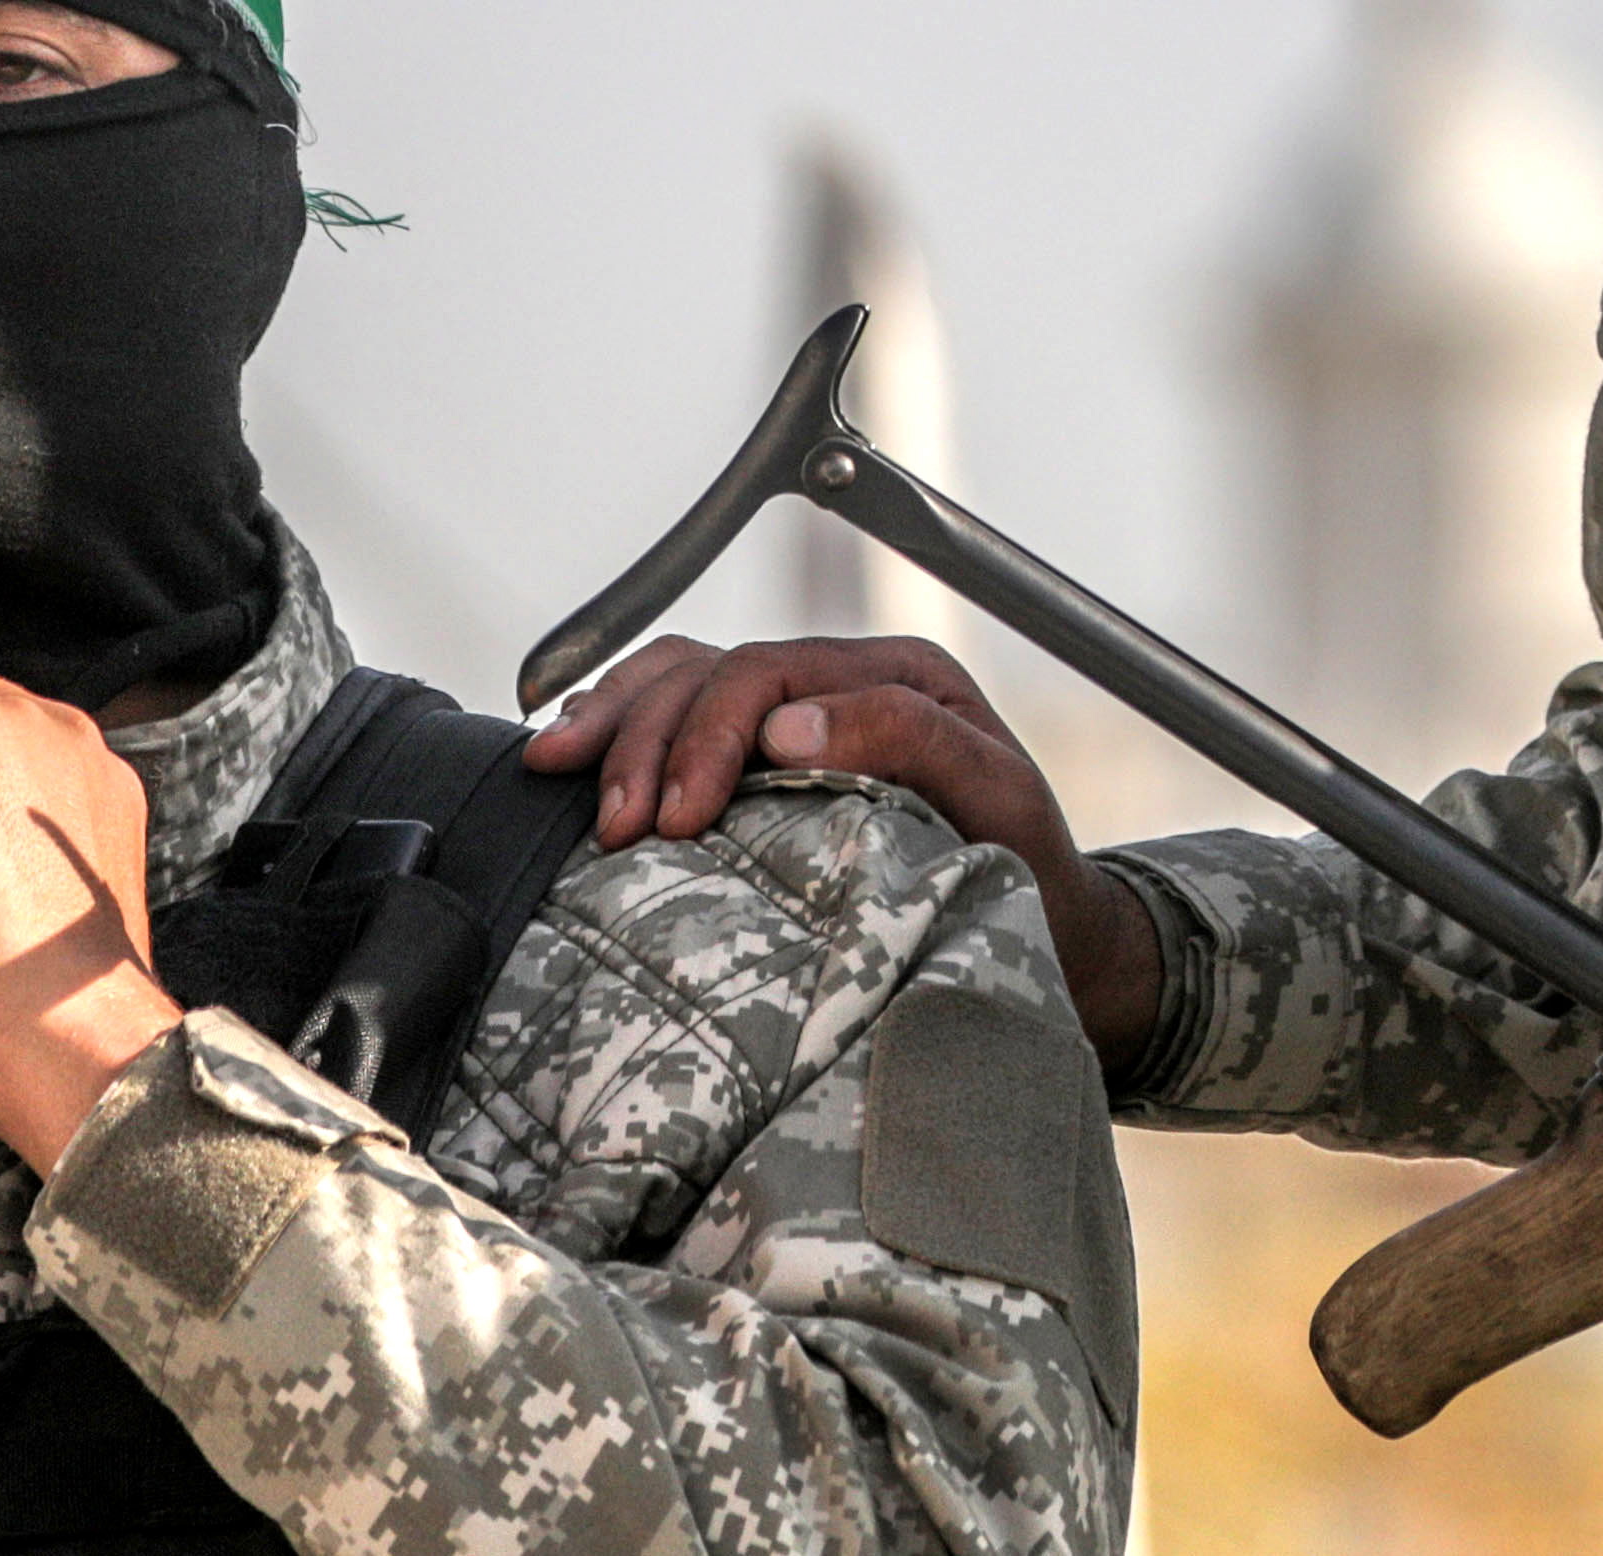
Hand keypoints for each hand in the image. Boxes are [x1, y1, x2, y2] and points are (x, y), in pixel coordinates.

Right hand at [525, 632, 1164, 1057]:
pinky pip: (675, 711)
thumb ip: (911, 742)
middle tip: (617, 829)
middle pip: (712, 671)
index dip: (711, 736)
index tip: (679, 819)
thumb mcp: (994, 799)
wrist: (1043, 930)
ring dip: (615, 723)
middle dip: (650, 742)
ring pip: (679, 677)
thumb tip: (790, 725)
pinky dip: (617, 722)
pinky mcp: (763, 758)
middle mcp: (840, 678)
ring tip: (558, 773)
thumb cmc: (1024, 873)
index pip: (770, 674)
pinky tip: (570, 751)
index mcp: (897, 675)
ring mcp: (799, 711)